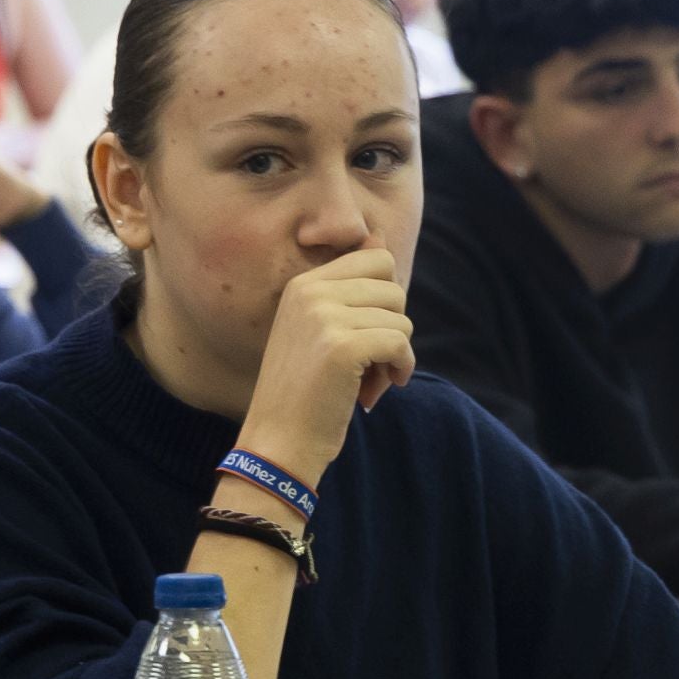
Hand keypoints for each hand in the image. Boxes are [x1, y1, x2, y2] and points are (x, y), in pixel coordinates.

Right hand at [238, 248, 415, 485]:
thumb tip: (380, 237)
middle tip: (372, 361)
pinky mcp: (342, 346)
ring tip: (369, 381)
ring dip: (395, 354)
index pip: (375, 258)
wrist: (278, 441)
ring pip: (401, 318)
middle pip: (393, 287)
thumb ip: (350, 289)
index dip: (385, 300)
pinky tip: (381, 389)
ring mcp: (325, 317)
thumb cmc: (305, 393)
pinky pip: (399, 343)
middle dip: (393, 327)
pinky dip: (400, 368)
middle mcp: (311, 292)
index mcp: (303, 284)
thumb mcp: (320, 330)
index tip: (368, 332)